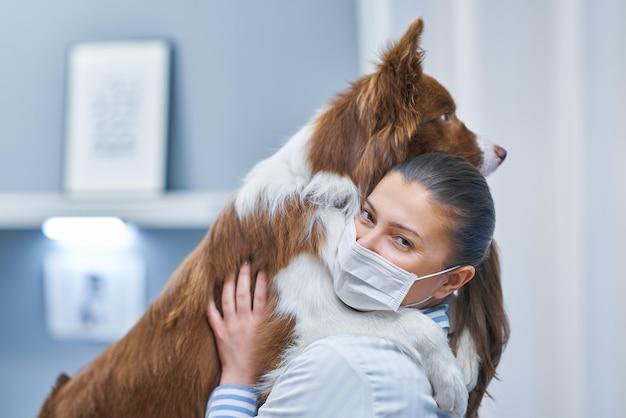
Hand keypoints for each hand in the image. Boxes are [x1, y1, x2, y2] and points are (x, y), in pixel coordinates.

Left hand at [207, 262, 268, 385]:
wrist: (241, 376)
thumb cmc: (260, 359)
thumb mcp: (273, 339)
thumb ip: (276, 322)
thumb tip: (283, 307)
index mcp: (259, 323)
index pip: (261, 296)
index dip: (261, 281)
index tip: (262, 269)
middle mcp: (244, 321)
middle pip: (244, 293)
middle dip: (244, 276)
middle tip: (244, 262)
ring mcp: (230, 326)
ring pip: (228, 300)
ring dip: (229, 284)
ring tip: (229, 271)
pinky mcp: (219, 332)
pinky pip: (212, 315)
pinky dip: (209, 303)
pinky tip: (208, 292)